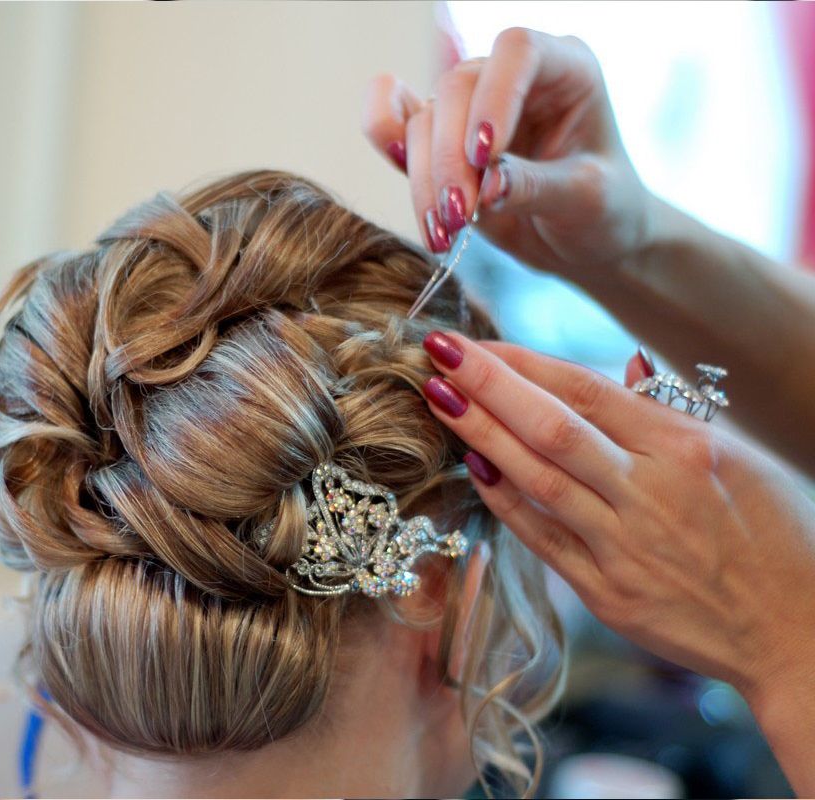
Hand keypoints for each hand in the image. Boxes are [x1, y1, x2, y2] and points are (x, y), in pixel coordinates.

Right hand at [361, 28, 652, 279]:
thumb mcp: (587, 201)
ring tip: (444, 233)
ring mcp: (471, 107)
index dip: (494, 96)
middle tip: (459, 216)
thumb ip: (538, 186)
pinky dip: (388, 147)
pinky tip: (400, 175)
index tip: (486, 156)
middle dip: (450, 157)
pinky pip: (395, 124)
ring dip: (424, 179)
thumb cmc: (606, 211)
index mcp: (566, 69)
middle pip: (457, 88)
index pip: (518, 52)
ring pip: (423, 121)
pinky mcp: (440, 141)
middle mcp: (512, 78)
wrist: (587, 241)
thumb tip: (485, 187)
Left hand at [416, 330, 814, 710]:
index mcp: (688, 447)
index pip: (586, 389)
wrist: (802, 633)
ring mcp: (627, 545)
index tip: (475, 342)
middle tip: (436, 352)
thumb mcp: (742, 457)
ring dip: (480, 434)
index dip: (522, 361)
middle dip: (487, 384)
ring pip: (539, 478)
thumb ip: (673, 412)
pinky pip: (544, 538)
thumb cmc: (782, 536)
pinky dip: (505, 502)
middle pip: (552, 426)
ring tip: (437, 399)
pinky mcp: (609, 593)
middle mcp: (653, 490)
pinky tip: (472, 468)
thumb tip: (628, 366)